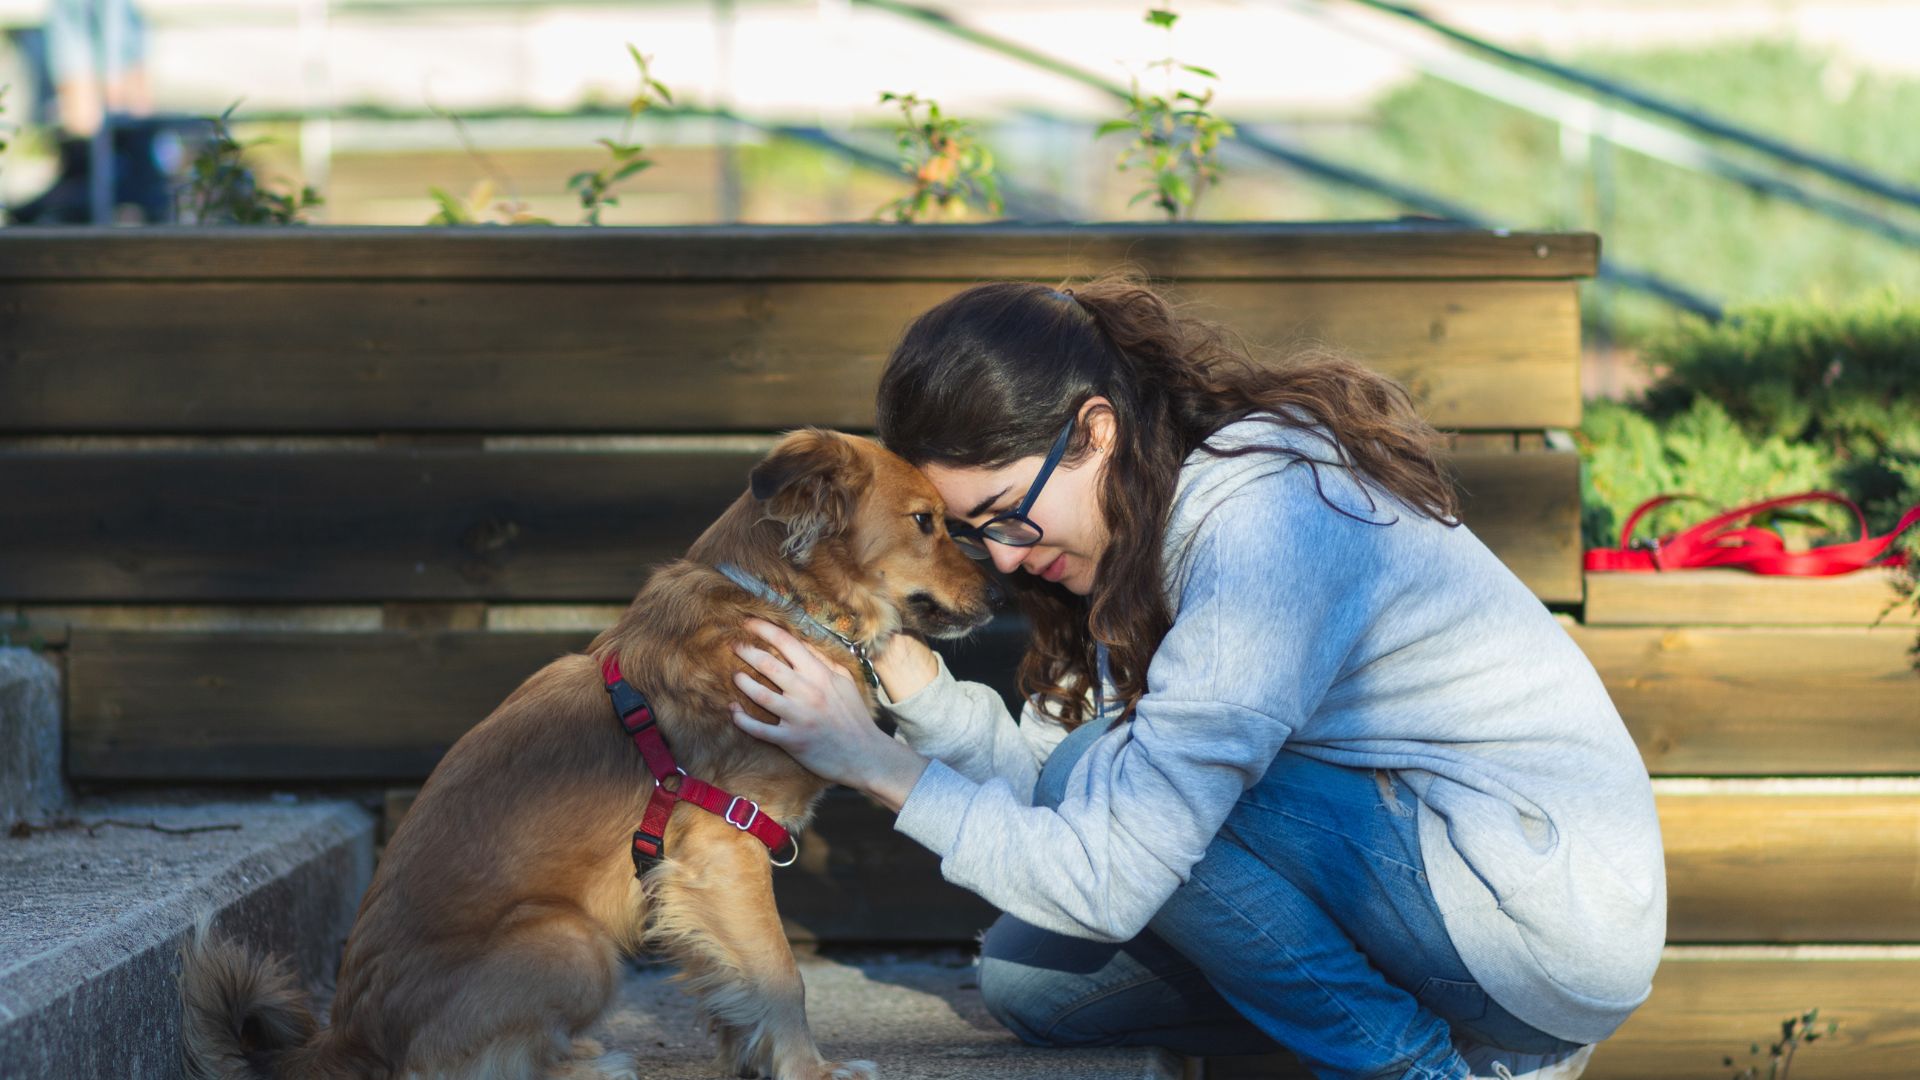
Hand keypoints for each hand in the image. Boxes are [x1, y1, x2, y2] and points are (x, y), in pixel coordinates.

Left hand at [728, 619, 929, 810]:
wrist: (864, 754)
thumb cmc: (854, 716)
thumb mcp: (845, 681)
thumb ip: (824, 661)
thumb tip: (802, 643)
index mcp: (820, 674)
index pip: (787, 643)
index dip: (764, 629)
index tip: (748, 623)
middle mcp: (807, 692)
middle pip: (768, 665)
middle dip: (746, 651)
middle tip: (734, 645)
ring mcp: (798, 716)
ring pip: (761, 694)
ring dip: (743, 683)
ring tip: (735, 676)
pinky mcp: (791, 740)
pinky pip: (760, 729)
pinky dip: (743, 720)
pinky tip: (734, 711)